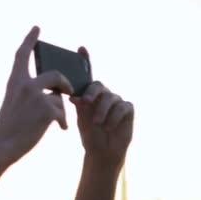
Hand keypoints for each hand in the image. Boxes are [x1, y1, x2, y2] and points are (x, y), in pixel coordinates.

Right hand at [0, 26, 73, 165]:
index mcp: (15, 81)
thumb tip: (56, 94)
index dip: (30, 39)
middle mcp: (25, 84)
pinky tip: (60, 129)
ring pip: (59, 98)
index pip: (22, 54)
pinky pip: (62, 112)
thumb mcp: (15, 104)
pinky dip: (62, 122)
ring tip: (58, 123)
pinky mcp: (47, 109)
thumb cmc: (7, 129)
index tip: (36, 27)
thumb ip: (31, 95)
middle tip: (69, 91)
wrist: (1, 145)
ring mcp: (36, 96)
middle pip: (55, 74)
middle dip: (65, 83)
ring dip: (60, 110)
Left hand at [70, 47, 134, 169]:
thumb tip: (72, 96)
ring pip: (110, 98)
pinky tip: (109, 126)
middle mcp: (103, 94)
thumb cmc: (89, 133)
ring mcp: (117, 100)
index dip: (86, 59)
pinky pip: (122, 107)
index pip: (88, 74)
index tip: (80, 48)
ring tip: (97, 124)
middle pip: (98, 85)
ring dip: (102, 111)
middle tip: (85, 103)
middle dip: (91, 93)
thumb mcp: (81, 118)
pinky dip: (114, 118)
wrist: (102, 151)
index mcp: (89, 94)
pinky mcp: (128, 109)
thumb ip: (79, 105)